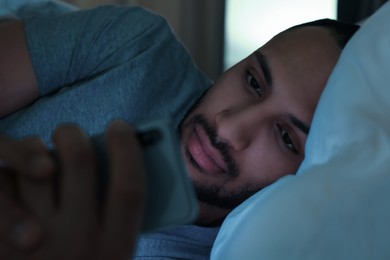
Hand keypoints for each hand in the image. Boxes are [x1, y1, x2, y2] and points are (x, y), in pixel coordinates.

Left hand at [0, 120, 145, 258]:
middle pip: (78, 162)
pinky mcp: (3, 242)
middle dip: (73, 135)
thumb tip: (116, 162)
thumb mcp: (114, 254)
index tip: (120, 126)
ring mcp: (36, 241)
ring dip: (36, 150)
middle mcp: (78, 242)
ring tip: (41, 156)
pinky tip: (17, 180)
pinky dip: (9, 174)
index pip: (129, 187)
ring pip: (36, 168)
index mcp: (116, 247)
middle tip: (70, 134)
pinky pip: (4, 186)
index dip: (127, 149)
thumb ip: (120, 217)